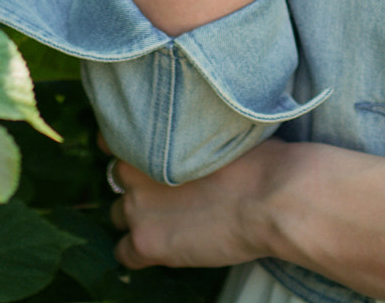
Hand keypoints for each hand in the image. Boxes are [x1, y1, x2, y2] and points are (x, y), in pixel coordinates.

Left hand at [104, 136, 291, 269]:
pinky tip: (167, 246)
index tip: (153, 160)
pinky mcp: (145, 243)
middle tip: (170, 192)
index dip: (134, 153)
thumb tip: (189, 141)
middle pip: (117, 179)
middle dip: (139, 185)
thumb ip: (186, 136)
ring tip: (172, 221)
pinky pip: (123, 254)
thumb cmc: (256, 158)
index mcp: (148, 138)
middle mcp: (132, 172)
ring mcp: (136, 209)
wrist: (271, 196)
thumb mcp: (214, 129)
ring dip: (139, 218)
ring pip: (118, 215)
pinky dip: (140, 252)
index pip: (112, 142)